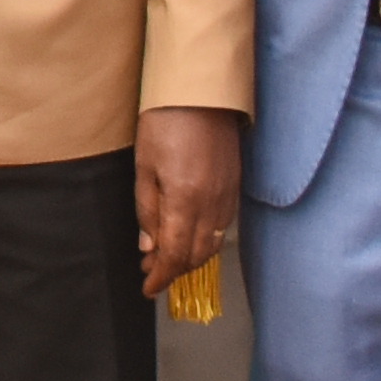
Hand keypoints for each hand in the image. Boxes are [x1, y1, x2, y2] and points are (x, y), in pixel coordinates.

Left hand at [130, 105, 241, 299]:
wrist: (201, 91)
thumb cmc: (165, 121)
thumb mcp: (144, 166)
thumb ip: (147, 210)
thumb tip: (149, 248)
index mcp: (186, 200)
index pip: (176, 255)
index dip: (162, 277)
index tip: (148, 288)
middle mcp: (212, 204)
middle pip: (197, 255)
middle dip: (175, 270)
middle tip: (151, 272)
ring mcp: (228, 195)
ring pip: (213, 243)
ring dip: (191, 257)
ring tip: (167, 256)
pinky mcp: (235, 185)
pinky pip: (223, 226)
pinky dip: (206, 239)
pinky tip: (190, 234)